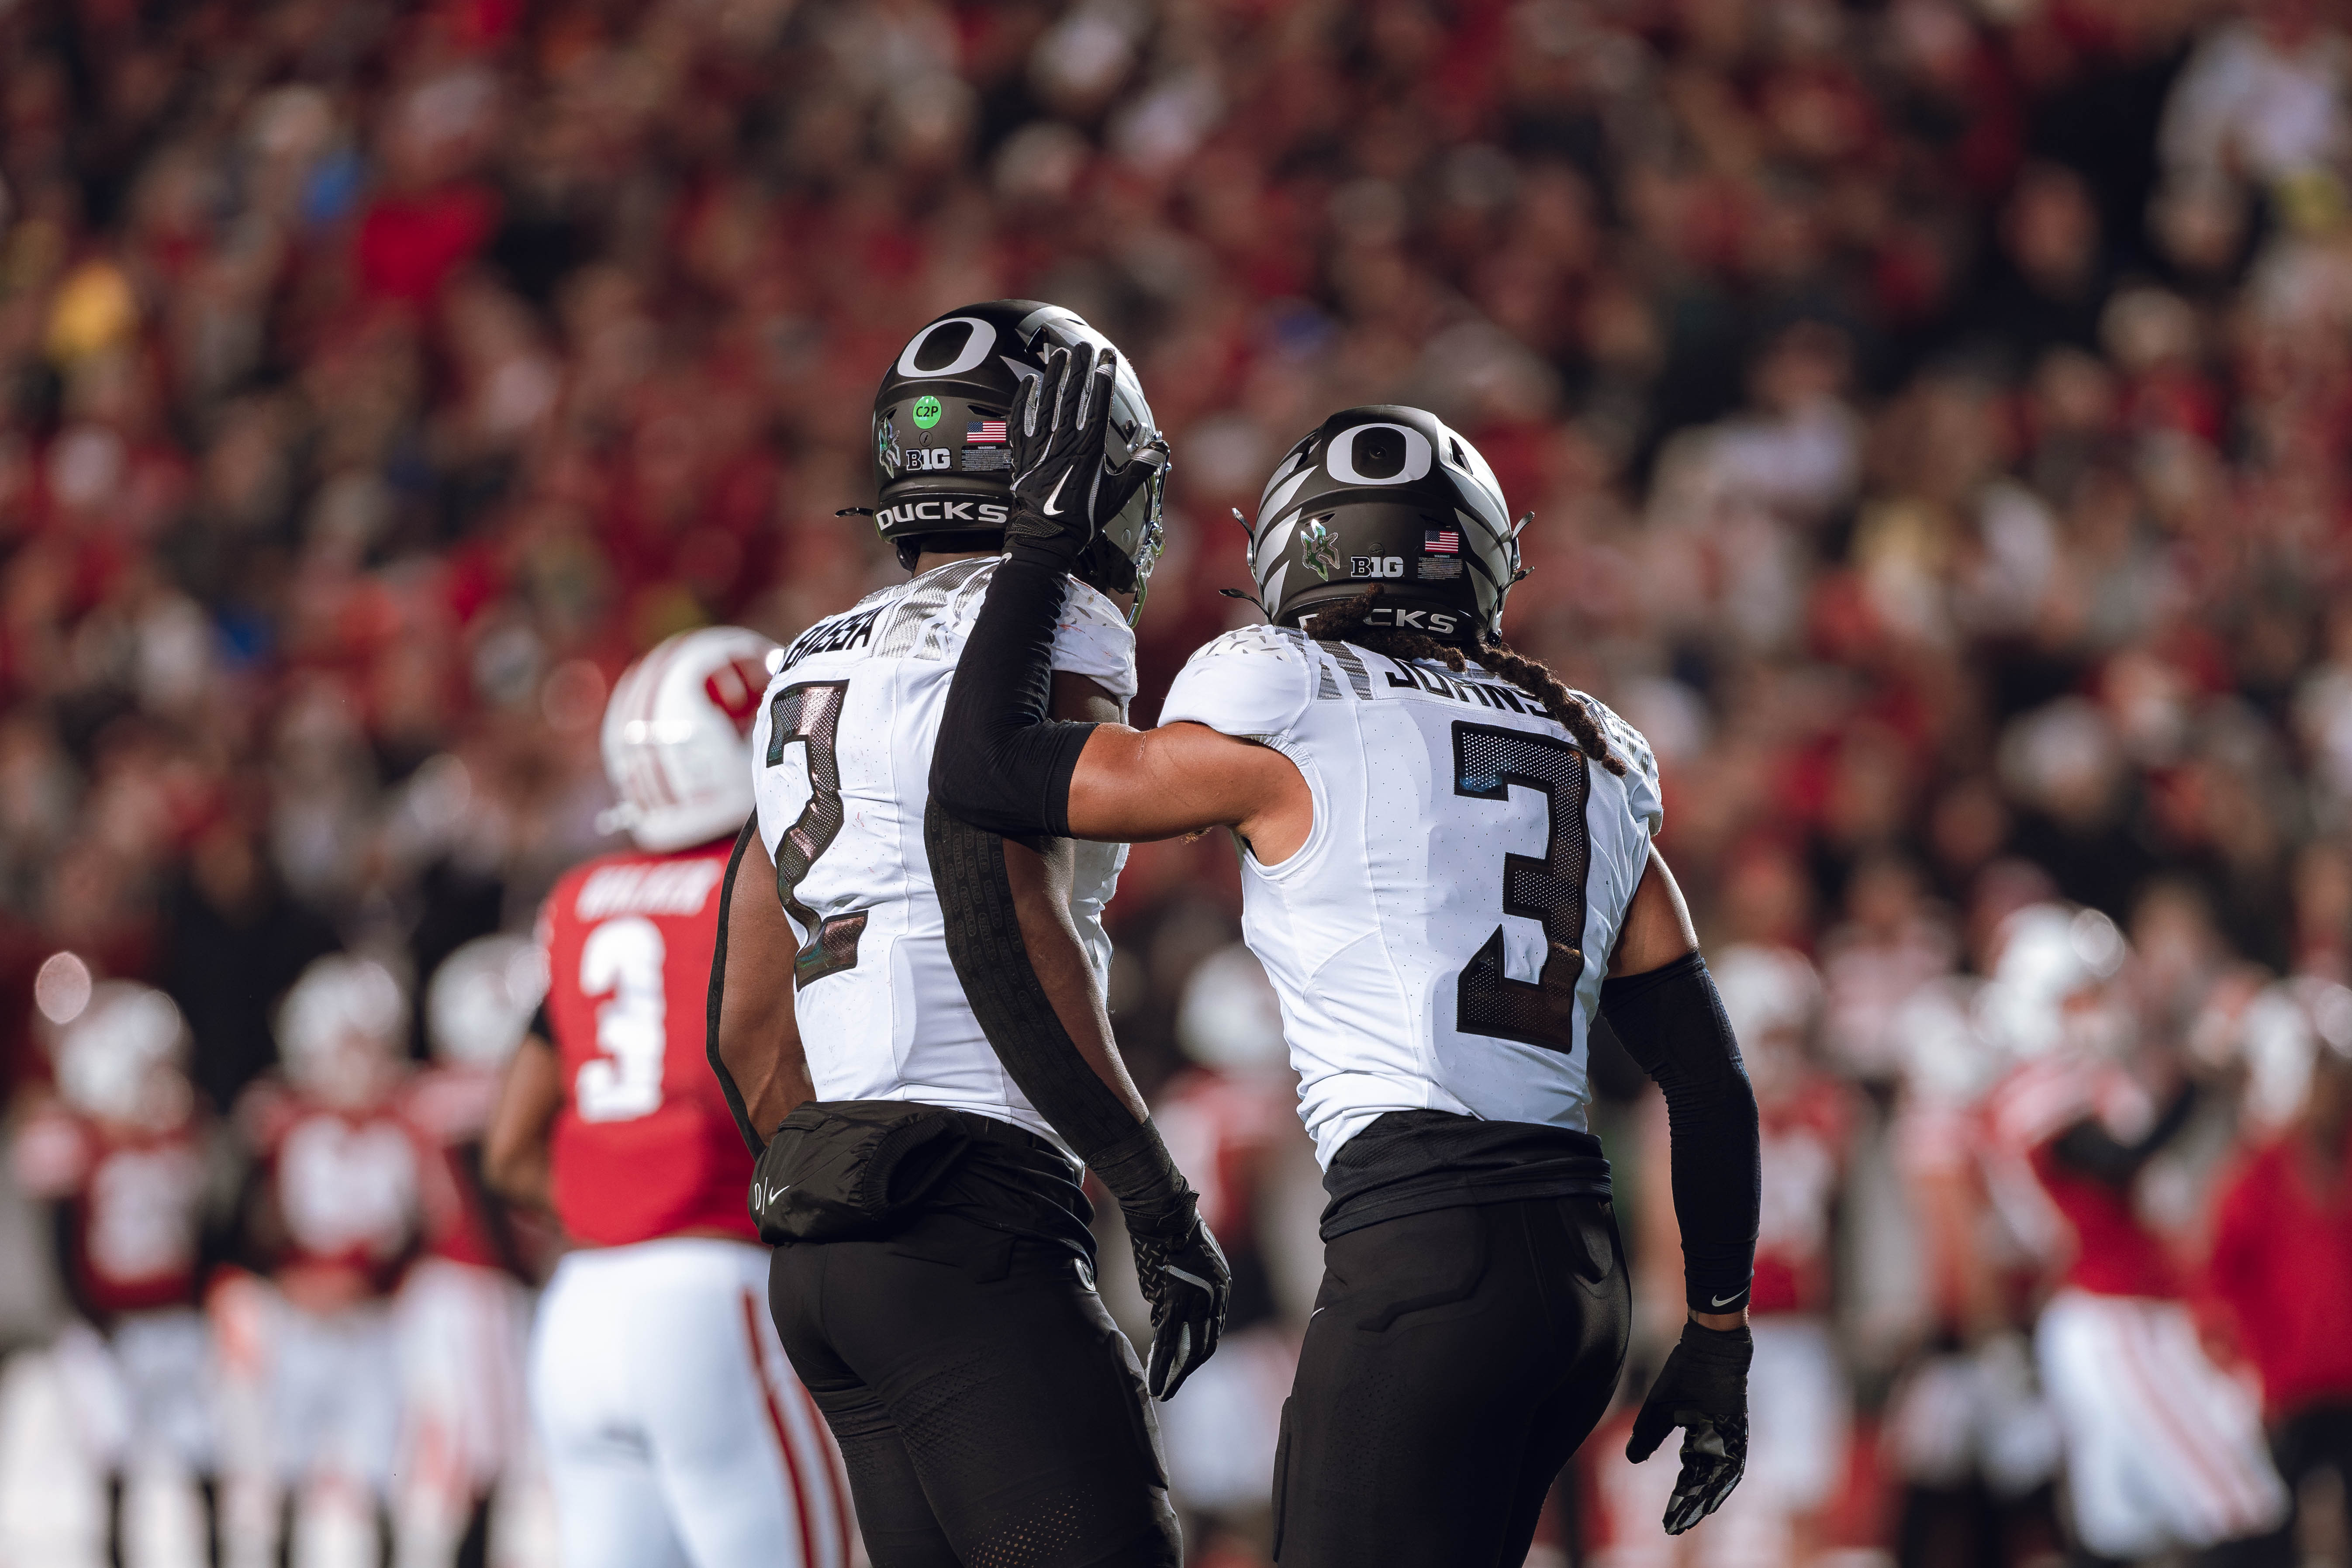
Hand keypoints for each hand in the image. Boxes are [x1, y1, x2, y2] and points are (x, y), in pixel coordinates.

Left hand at [1006, 345, 1168, 567]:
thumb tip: (1158, 448)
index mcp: (1089, 450)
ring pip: (1047, 403)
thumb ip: (1138, 470)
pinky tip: (1027, 382)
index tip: (1107, 359)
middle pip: (1072, 397)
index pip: (1097, 406)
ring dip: (1053, 376)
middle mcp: (1064, 443)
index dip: (1103, 381)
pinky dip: (1024, 401)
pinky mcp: (1022, 455)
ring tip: (1059, 353)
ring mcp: (1040, 447)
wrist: (1045, 540)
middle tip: (1085, 344)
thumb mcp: (1117, 497)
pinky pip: (1021, 421)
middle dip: (1080, 368)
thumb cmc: (1083, 519)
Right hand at [1128, 1205, 1229, 1399]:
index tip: (1184, 1366)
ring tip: (1161, 1392)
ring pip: (1186, 1347)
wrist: (1166, 1213)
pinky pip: (1167, 1339)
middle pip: (1204, 1344)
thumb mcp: (1191, 1262)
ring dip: (1174, 1374)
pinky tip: (1155, 1380)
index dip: (1196, 1351)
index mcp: (1220, 1288)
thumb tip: (1161, 1315)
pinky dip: (1161, 1364)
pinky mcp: (1174, 1300)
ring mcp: (1196, 1300)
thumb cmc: (1174, 1233)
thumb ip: (1182, 1290)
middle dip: (1187, 1369)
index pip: (1211, 1330)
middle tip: (1172, 1389)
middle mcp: (1214, 1297)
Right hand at [1626, 1320, 1751, 1533]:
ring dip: (1708, 1496)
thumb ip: (1648, 1434)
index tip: (1668, 1521)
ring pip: (1720, 1474)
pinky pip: (1735, 1457)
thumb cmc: (1685, 1371)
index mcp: (1698, 1436)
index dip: (1679, 1499)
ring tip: (1696, 1517)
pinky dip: (1726, 1477)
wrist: (1708, 1342)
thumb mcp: (1659, 1408)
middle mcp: (1716, 1440)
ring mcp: (1728, 1434)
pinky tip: (1717, 1492)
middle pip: (1705, 1481)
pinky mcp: (1738, 1424)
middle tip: (1677, 1527)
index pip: (1688, 1476)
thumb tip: (1632, 1459)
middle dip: (1691, 1505)